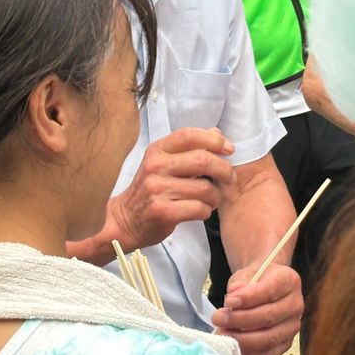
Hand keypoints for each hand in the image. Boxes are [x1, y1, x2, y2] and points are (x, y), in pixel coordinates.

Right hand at [105, 127, 235, 251]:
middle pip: (202, 160)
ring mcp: (157, 189)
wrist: (125, 221)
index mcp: (157, 150)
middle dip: (224, 169)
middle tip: (230, 177)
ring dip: (215, 196)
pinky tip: (200, 211)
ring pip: (204, 188)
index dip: (214, 140)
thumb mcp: (164, 163)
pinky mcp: (161, 211)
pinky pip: (198, 208)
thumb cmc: (149, 191)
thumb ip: (189, 148)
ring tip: (211, 199)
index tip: (229, 149)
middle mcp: (155, 166)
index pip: (189, 135)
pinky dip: (206, 211)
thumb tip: (216, 133)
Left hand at [211, 262, 302, 354]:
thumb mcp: (246, 274)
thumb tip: (232, 296)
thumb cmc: (256, 281)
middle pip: (269, 317)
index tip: (228, 301)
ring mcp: (293, 326)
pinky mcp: (286, 344)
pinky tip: (233, 344)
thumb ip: (240, 284)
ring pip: (268, 339)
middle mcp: (296, 304)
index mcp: (289, 281)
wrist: (266, 287)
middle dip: (239, 320)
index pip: (270, 291)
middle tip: (218, 318)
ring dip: (241, 339)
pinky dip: (248, 352)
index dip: (248, 298)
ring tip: (222, 333)